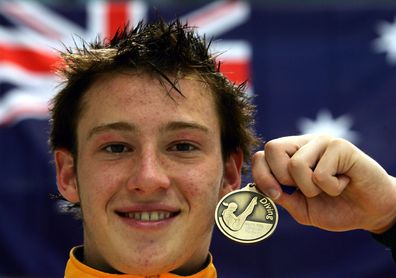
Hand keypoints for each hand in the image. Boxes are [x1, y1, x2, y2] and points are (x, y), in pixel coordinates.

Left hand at [252, 134, 395, 232]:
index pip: (261, 155)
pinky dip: (331, 188)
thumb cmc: (334, 207)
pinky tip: (343, 183)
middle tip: (307, 190)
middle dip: (283, 179)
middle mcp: (303, 144)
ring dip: (311, 188)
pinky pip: (320, 173)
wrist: (369, 212)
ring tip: (329, 187)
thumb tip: (261, 186)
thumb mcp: (300, 208)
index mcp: (290, 156)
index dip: (261, 175)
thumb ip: (280, 196)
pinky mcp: (340, 146)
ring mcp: (321, 142)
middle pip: (272, 149)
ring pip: (296, 164)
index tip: (277, 195)